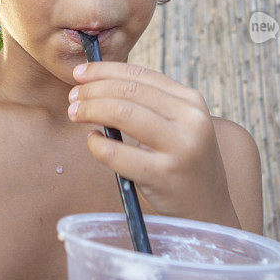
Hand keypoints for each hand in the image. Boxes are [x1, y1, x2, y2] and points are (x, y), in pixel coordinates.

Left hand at [67, 61, 239, 227]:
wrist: (207, 209)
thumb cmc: (181, 162)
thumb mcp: (177, 125)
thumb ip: (147, 104)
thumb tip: (94, 82)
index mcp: (191, 101)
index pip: (140, 74)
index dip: (104, 70)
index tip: (79, 73)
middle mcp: (190, 119)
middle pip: (128, 91)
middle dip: (92, 91)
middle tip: (72, 98)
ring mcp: (180, 147)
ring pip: (122, 113)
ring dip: (90, 110)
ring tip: (76, 114)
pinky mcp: (164, 175)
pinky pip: (116, 153)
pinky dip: (96, 144)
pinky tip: (93, 142)